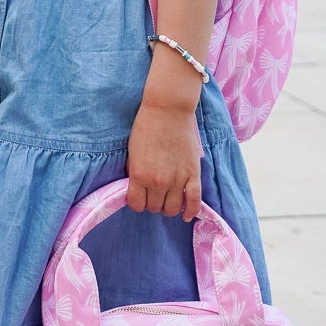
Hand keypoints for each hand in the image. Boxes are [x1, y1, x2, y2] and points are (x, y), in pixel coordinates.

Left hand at [126, 100, 201, 219]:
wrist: (167, 110)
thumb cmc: (146, 127)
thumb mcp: (132, 151)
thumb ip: (134, 172)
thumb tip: (137, 187)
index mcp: (139, 175)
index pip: (137, 205)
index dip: (137, 204)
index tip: (140, 198)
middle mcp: (157, 181)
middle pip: (155, 208)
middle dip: (153, 204)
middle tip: (154, 195)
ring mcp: (177, 179)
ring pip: (173, 208)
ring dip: (169, 207)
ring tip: (168, 200)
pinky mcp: (193, 174)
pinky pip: (194, 201)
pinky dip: (191, 211)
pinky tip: (186, 215)